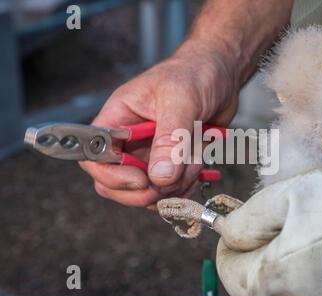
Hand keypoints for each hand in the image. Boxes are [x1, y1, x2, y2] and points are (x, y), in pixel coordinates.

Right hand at [79, 41, 238, 207]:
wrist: (222, 75)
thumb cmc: (195, 74)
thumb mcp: (182, 101)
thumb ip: (171, 139)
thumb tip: (160, 177)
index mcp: (119, 119)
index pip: (95, 155)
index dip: (110, 175)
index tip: (141, 179)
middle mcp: (131, 141)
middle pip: (115, 183)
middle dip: (145, 190)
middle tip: (170, 183)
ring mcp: (151, 155)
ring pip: (147, 191)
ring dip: (173, 188)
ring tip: (194, 162)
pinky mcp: (172, 163)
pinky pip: (169, 190)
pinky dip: (185, 188)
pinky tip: (198, 168)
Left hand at [216, 120, 321, 295]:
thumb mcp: (288, 197)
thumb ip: (247, 220)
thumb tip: (227, 232)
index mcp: (275, 281)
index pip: (229, 272)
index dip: (229, 245)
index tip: (238, 226)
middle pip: (256, 285)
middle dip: (256, 254)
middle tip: (275, 222)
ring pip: (285, 288)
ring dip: (283, 261)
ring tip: (307, 229)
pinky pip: (315, 291)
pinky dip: (310, 270)